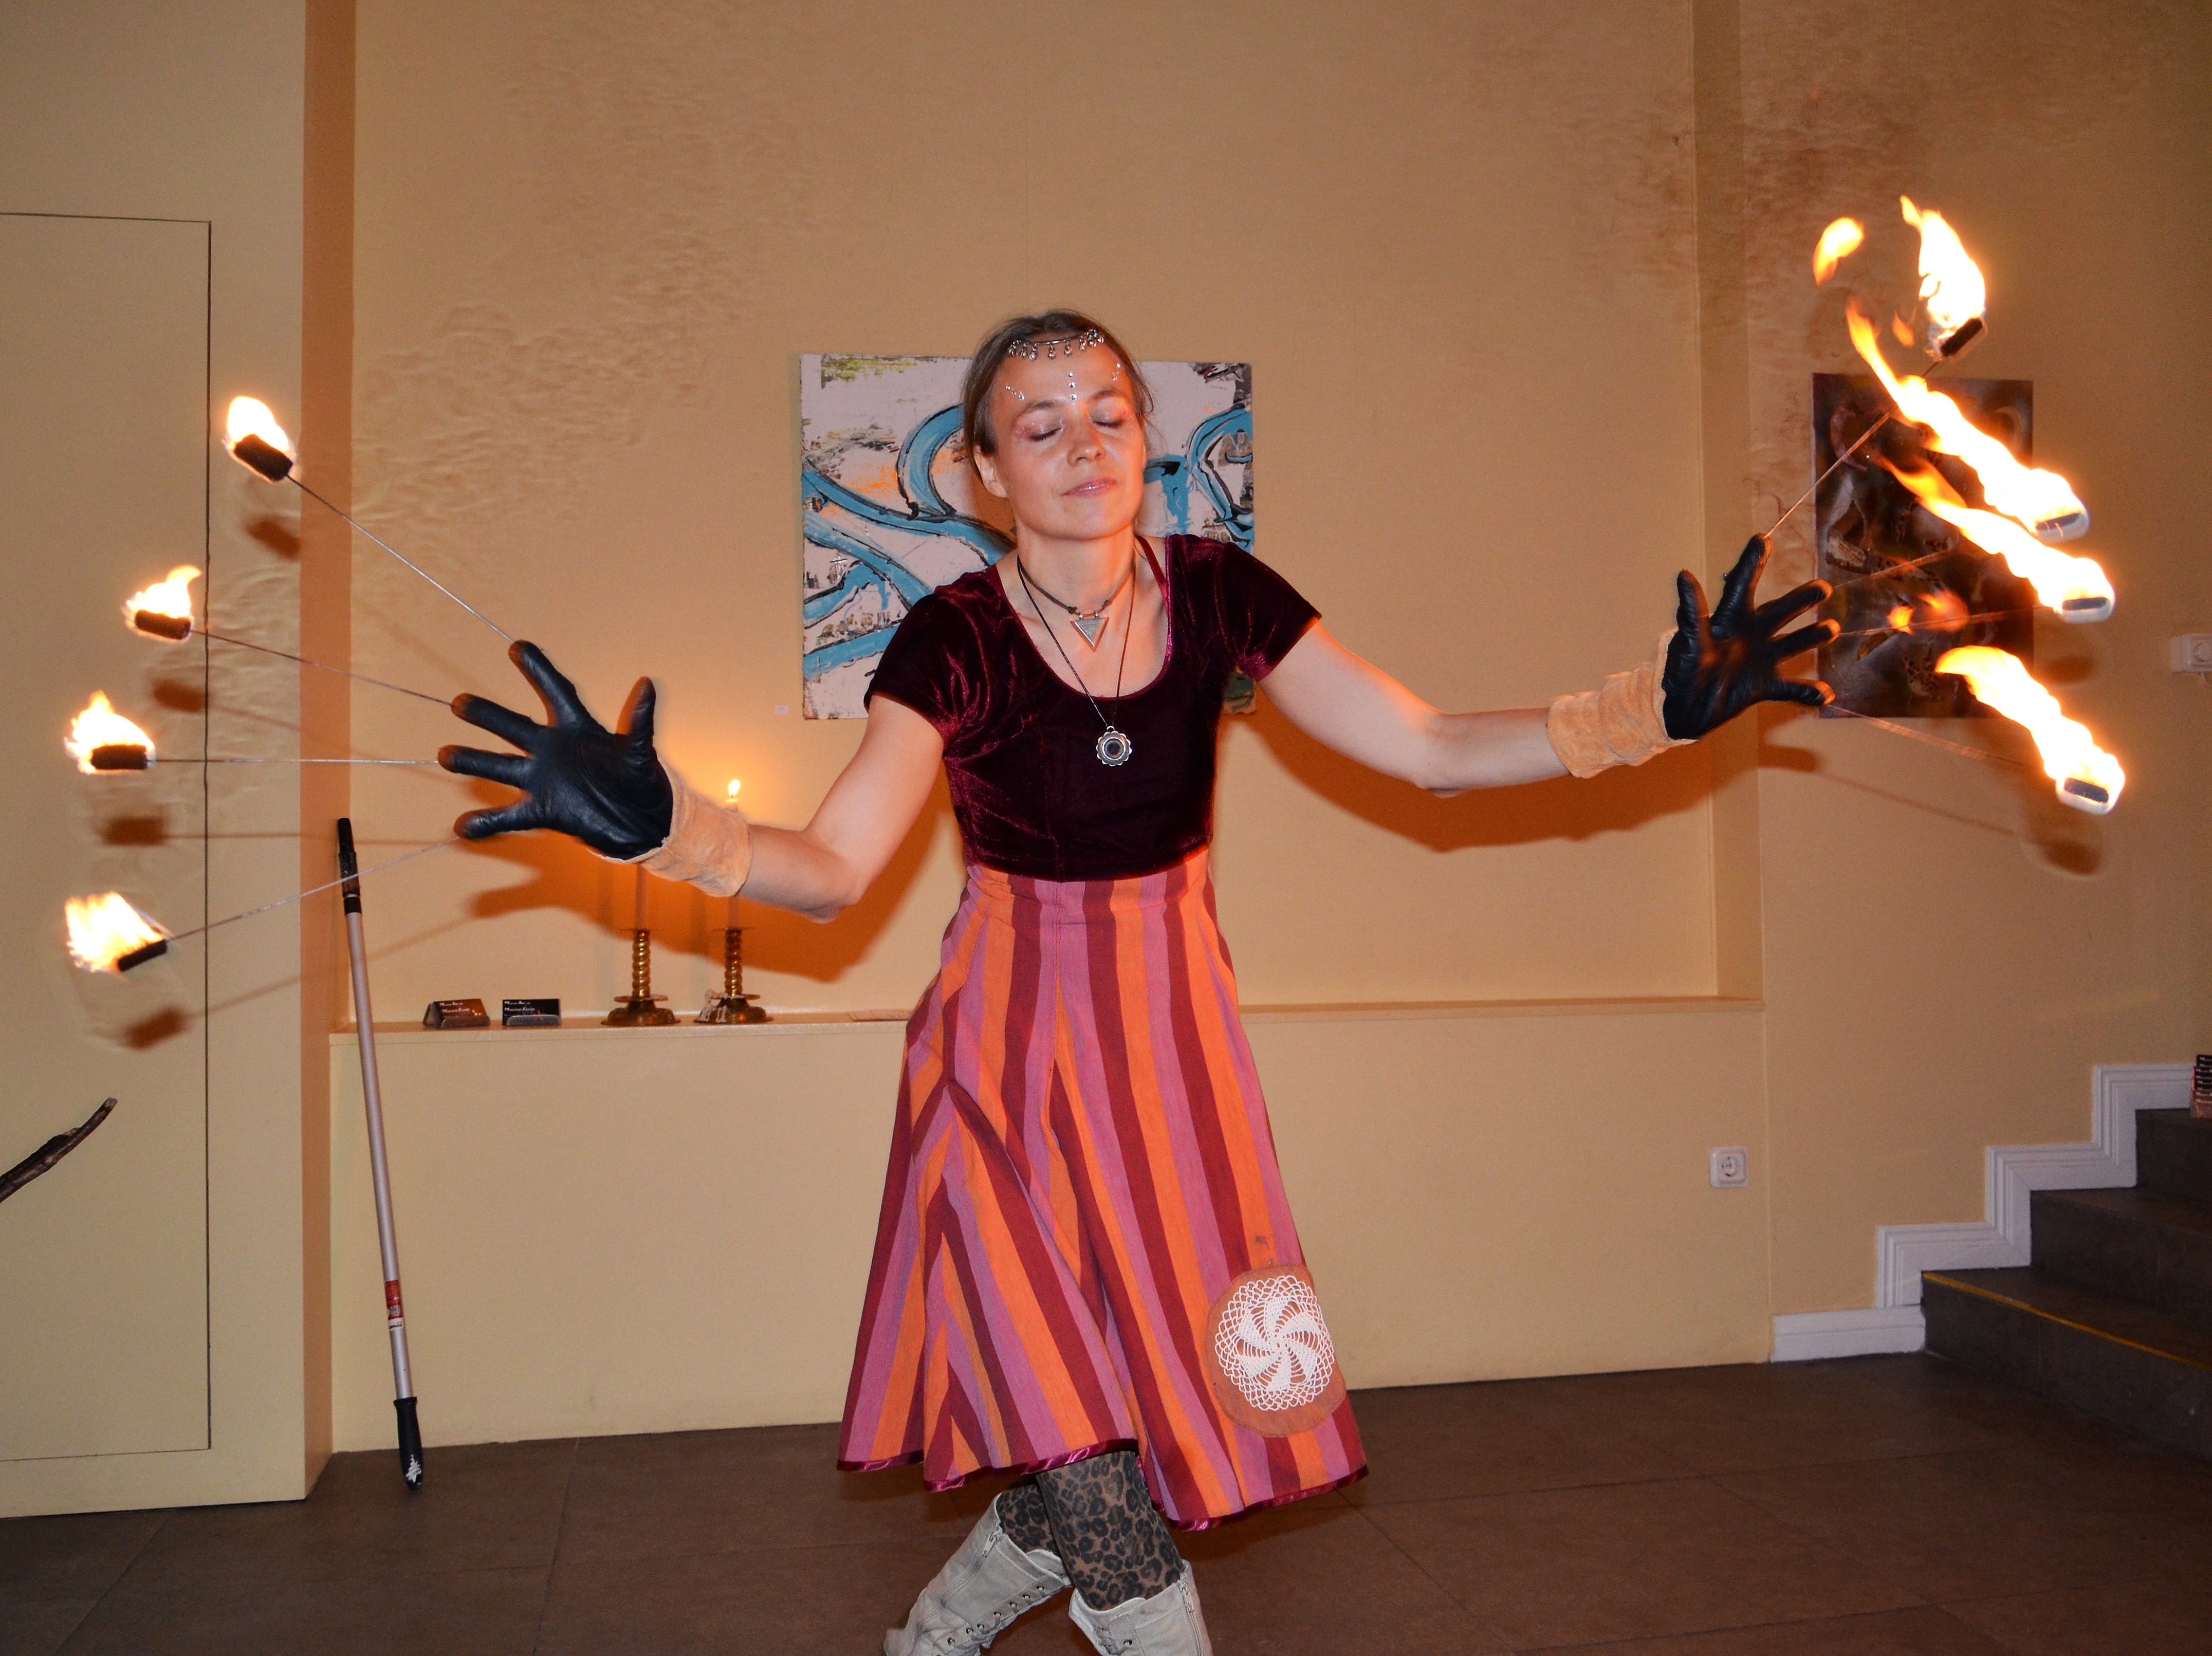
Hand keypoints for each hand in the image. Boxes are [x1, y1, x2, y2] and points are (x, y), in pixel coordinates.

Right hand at [439, 642, 673, 857]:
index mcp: (579, 729)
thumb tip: (648, 684)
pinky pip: (510, 817)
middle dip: (488, 715)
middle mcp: (554, 751)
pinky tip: (463, 827)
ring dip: (475, 761)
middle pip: (515, 727)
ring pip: (502, 768)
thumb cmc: (642, 782)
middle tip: (459, 703)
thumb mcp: (641, 753)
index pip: (557, 693)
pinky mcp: (545, 811)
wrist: (644, 823)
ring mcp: (546, 781)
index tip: (518, 646)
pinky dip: (487, 822)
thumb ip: (639, 722)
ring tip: (446, 754)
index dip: (539, 670)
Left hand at [1661, 535, 1837, 740]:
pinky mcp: (1764, 685)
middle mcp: (1750, 634)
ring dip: (1812, 636)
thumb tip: (1683, 574)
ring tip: (1831, 628)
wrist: (1683, 711)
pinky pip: (1791, 688)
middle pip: (1780, 610)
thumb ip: (1692, 611)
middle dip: (1802, 598)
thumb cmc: (1682, 672)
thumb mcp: (1688, 641)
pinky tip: (1826, 694)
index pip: (1742, 585)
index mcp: (1728, 620)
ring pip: (1793, 643)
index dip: (1752, 562)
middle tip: (1822, 588)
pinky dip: (1808, 692)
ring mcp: (1760, 659)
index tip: (1762, 539)